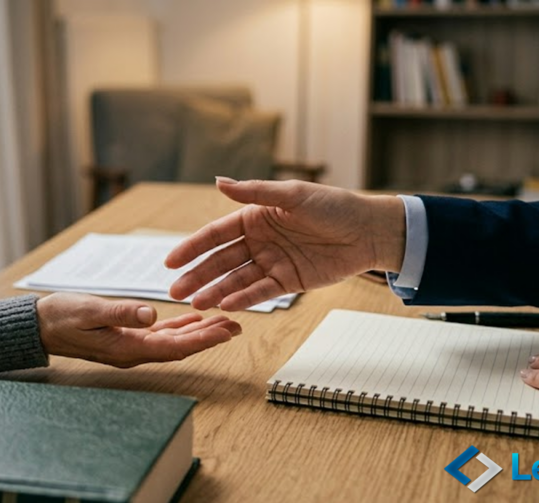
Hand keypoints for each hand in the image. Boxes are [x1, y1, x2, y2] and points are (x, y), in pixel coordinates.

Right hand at [35, 293, 241, 367]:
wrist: (39, 325)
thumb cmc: (61, 317)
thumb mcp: (90, 310)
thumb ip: (121, 312)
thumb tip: (151, 315)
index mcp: (128, 348)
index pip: (174, 347)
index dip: (202, 340)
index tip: (226, 331)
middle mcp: (134, 351)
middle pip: (180, 347)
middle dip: (209, 337)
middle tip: (237, 326)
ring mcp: (131, 346)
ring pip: (173, 341)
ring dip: (198, 332)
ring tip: (224, 322)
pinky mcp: (126, 336)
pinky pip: (160, 335)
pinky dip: (179, 327)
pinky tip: (193, 319)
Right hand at [166, 177, 405, 310]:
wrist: (369, 231)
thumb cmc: (334, 206)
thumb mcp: (293, 195)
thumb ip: (255, 193)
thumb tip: (219, 181)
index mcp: (255, 217)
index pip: (215, 235)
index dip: (191, 248)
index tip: (170, 261)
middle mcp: (259, 241)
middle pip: (221, 261)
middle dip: (197, 276)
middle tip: (175, 292)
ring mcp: (272, 262)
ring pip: (236, 279)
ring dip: (216, 291)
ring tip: (196, 303)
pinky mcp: (288, 282)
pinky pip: (261, 292)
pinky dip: (244, 299)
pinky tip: (226, 305)